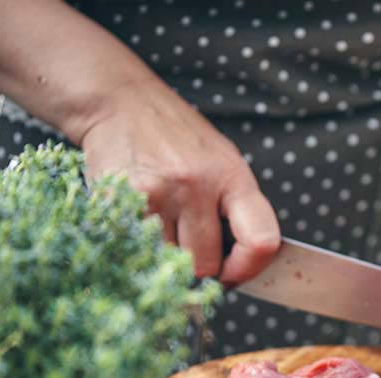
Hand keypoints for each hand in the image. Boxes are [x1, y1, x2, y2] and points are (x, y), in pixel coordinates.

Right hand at [76, 79, 279, 283]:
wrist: (119, 101)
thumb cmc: (176, 137)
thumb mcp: (221, 161)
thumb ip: (233, 208)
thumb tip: (236, 266)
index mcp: (233, 177)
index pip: (260, 240)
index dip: (248, 268)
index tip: (233, 273)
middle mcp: (198, 186)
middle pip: (206, 264)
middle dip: (198, 266)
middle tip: (187, 247)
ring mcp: (159, 194)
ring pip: (169, 261)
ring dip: (165, 255)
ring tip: (161, 224)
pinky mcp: (123, 200)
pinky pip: (136, 247)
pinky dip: (137, 243)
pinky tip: (138, 217)